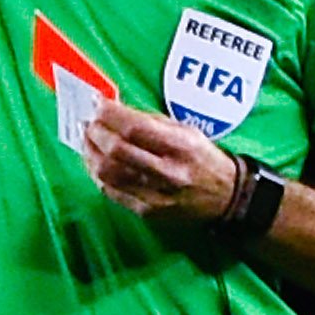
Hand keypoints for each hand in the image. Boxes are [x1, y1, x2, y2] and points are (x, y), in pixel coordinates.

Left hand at [84, 106, 242, 218]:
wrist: (227, 196)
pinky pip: (111, 191)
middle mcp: (169, 172)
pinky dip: (97, 173)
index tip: (97, 103)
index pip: (135, 128)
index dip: (110, 114)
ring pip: (108, 172)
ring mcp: (156, 194)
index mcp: (181, 147)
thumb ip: (150, 121)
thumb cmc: (203, 158)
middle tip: (87, 122)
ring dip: (90, 153)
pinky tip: (94, 161)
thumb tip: (113, 110)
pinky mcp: (147, 210)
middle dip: (95, 132)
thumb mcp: (186, 131)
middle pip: (117, 150)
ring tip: (87, 140)